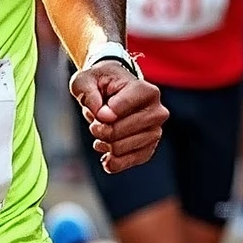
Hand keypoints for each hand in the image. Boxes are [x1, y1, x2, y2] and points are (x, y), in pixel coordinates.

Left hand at [69, 59, 167, 173]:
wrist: (113, 90)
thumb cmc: (99, 83)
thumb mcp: (85, 80)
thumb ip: (88, 93)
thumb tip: (101, 114)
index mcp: (146, 90)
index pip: (119, 108)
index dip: (101, 114)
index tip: (97, 112)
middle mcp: (157, 112)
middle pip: (120, 131)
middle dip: (100, 130)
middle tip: (94, 124)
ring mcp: (155, 131)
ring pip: (122, 148)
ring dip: (104, 144)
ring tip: (99, 135)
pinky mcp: (149, 148)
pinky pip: (131, 162)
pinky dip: (114, 162)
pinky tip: (105, 156)